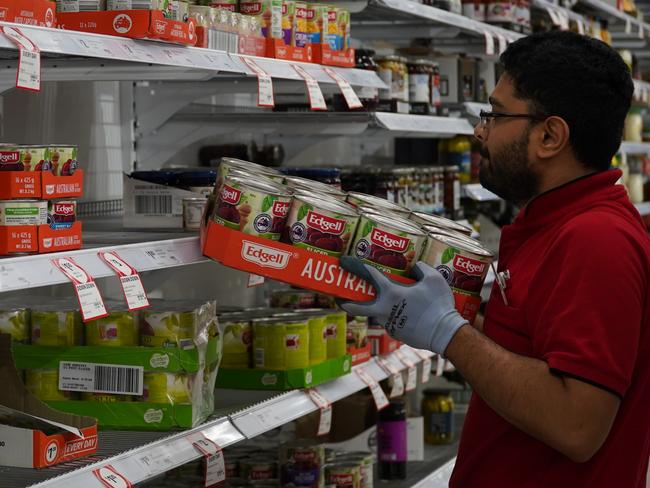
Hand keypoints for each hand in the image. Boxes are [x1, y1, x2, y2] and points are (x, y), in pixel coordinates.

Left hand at [337, 257, 467, 354]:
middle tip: (339, 298)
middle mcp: (385, 311)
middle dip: (346, 303)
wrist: (446, 334)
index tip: (343, 262)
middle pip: (358, 308)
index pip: (369, 276)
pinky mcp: (397, 335)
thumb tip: (414, 269)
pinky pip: (394, 322)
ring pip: (380, 314)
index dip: (355, 267)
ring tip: (395, 303)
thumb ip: (421, 269)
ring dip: (382, 308)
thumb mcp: (434, 279)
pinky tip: (411, 314)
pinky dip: (397, 316)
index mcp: (391, 294)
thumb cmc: (439, 305)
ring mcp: (390, 325)